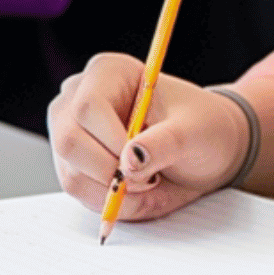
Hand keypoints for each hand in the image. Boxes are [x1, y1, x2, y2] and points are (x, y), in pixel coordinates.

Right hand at [47, 52, 250, 221]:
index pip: (88, 107)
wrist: (204, 149)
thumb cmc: (202, 129)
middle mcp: (78, 98)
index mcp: (108, 73)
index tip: (144, 161)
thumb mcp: (194, 133)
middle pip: (69, 142)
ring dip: (112, 191)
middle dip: (111, 171)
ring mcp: (69, 131)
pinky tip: (134, 190)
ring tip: (147, 182)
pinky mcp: (71, 162)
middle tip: (149, 178)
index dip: (112, 140)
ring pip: (71, 173)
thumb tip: (129, 161)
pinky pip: (77, 190)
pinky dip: (108, 201)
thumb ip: (163, 144)